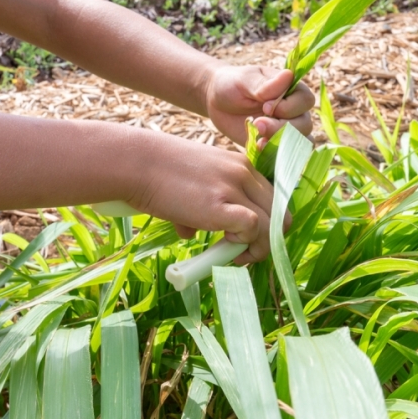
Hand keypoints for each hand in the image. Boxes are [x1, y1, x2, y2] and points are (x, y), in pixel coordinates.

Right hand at [125, 130, 276, 263]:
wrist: (137, 163)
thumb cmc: (156, 173)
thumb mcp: (191, 182)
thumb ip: (200, 203)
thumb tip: (190, 231)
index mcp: (241, 165)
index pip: (275, 199)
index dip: (267, 224)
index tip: (246, 238)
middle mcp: (244, 173)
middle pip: (280, 214)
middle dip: (267, 240)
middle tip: (241, 252)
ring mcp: (234, 187)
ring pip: (272, 225)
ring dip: (258, 248)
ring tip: (234, 255)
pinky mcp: (221, 205)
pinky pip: (252, 228)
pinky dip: (244, 243)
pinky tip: (224, 245)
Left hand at [205, 65, 313, 147]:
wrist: (216, 102)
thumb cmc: (232, 83)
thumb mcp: (245, 81)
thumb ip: (265, 85)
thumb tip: (288, 75)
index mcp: (291, 89)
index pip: (305, 100)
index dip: (289, 107)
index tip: (265, 106)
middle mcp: (293, 109)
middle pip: (304, 124)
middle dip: (282, 127)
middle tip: (258, 124)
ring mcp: (286, 128)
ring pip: (299, 141)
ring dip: (280, 143)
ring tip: (259, 140)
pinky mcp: (275, 143)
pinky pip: (286, 154)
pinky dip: (275, 154)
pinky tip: (258, 147)